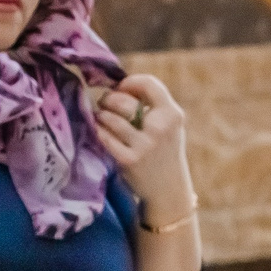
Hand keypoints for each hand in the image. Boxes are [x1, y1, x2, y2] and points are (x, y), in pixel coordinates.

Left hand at [92, 74, 193, 222]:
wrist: (169, 189)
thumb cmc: (164, 149)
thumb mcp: (169, 124)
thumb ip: (151, 104)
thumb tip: (117, 84)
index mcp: (172, 113)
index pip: (148, 83)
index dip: (129, 82)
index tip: (120, 87)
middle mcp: (160, 127)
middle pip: (123, 100)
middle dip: (109, 98)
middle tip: (104, 103)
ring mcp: (144, 145)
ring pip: (111, 117)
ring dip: (101, 114)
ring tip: (100, 116)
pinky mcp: (129, 160)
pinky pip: (105, 137)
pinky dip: (98, 130)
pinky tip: (98, 129)